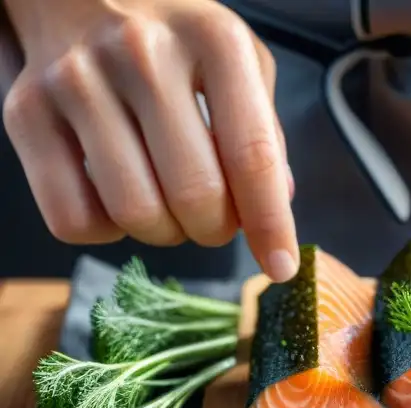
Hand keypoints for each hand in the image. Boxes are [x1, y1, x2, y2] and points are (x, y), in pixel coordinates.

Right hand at [1, 0, 298, 280]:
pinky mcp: (24, 111)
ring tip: (169, 204)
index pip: (251, 155)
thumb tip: (277, 204)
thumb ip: (263, 128)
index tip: (280, 266)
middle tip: (214, 217)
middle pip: (194, 196)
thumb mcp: (236, 57)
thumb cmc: (170, 33)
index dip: (270, 224)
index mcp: (211, 40)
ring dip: (165, 233)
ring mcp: (76, 81)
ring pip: (135, 213)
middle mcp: (141, 55)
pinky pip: (73, 218)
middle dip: (216, 230)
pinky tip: (118, 195)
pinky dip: (106, 230)